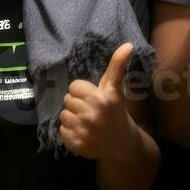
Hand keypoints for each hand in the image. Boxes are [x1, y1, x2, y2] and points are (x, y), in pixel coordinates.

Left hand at [60, 42, 137, 160]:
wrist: (122, 143)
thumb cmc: (116, 111)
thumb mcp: (115, 88)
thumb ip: (117, 65)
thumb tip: (128, 44)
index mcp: (102, 99)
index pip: (74, 86)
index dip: (83, 92)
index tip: (94, 98)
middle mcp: (92, 114)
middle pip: (67, 100)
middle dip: (77, 104)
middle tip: (91, 111)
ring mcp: (84, 131)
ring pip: (63, 115)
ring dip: (72, 118)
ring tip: (87, 122)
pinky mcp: (76, 144)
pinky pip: (62, 130)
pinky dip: (70, 132)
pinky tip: (83, 133)